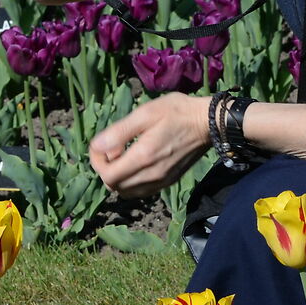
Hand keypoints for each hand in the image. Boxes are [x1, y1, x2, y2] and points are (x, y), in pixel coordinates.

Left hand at [89, 94, 210, 197]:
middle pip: (114, 186)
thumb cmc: (177, 112)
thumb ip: (119, 132)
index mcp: (143, 158)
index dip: (97, 163)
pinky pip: (141, 191)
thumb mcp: (145, 113)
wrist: (209, 123)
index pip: (107, 176)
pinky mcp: (168, 182)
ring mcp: (161, 182)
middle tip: (112, 149)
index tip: (101, 146)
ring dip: (118, 178)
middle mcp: (151, 176)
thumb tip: (96, 146)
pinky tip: (136, 164)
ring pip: (127, 192)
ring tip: (123, 157)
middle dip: (105, 169)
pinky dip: (131, 182)